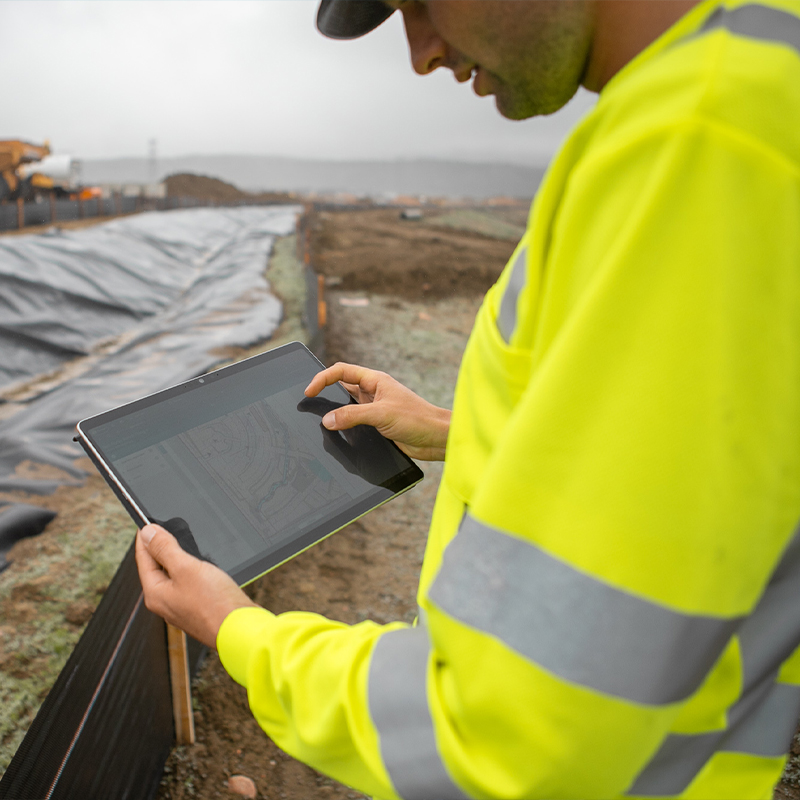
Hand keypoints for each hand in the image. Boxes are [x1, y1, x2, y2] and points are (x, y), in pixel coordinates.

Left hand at [135, 524, 257, 648]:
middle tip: (166, 527)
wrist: (240, 628)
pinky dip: (191, 568)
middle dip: (161, 547)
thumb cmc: (214, 603)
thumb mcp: (186, 568)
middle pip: (157, 567)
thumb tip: (148, 533)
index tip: (147, 522)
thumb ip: (165, 548)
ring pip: (174, 574)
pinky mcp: (199, 606)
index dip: (145, 538)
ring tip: (184, 541)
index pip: (143, 559)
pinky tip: (202, 563)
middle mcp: (165, 602)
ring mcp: (182, 605)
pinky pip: (188, 582)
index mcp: (155, 594)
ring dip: (178, 557)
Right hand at [305, 362, 450, 460]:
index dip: (322, 378)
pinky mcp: (377, 426)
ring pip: (346, 408)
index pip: (341, 371)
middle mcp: (373, 393)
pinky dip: (344, 429)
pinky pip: (354, 425)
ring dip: (335, 415)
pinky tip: (339, 437)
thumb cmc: (418, 419)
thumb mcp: (381, 414)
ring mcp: (374, 410)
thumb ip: (352, 415)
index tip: (309, 391)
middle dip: (325, 395)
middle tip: (309, 406)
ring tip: (322, 423)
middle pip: (341, 388)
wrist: (437, 438)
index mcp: (375, 380)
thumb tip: (327, 420)